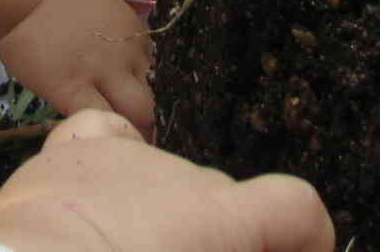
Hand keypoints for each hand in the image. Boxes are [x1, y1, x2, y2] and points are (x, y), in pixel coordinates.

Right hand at [0, 0, 153, 138]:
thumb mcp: (103, 10)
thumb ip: (116, 40)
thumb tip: (118, 66)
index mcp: (135, 34)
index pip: (159, 73)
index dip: (150, 93)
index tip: (140, 106)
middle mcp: (127, 54)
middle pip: (156, 96)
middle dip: (150, 118)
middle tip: (136, 133)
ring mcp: (103, 74)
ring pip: (137, 114)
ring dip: (132, 130)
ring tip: (120, 145)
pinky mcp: (73, 91)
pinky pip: (97, 119)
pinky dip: (99, 131)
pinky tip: (94, 138)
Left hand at [0, 110, 333, 251]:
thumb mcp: (195, 236)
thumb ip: (222, 230)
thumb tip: (217, 231)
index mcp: (215, 215)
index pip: (297, 206)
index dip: (311, 235)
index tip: (305, 251)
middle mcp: (180, 174)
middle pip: (222, 202)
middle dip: (216, 238)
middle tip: (188, 251)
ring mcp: (122, 155)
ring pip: (166, 178)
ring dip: (164, 214)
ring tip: (134, 246)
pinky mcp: (68, 151)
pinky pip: (105, 138)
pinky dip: (115, 163)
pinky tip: (100, 200)